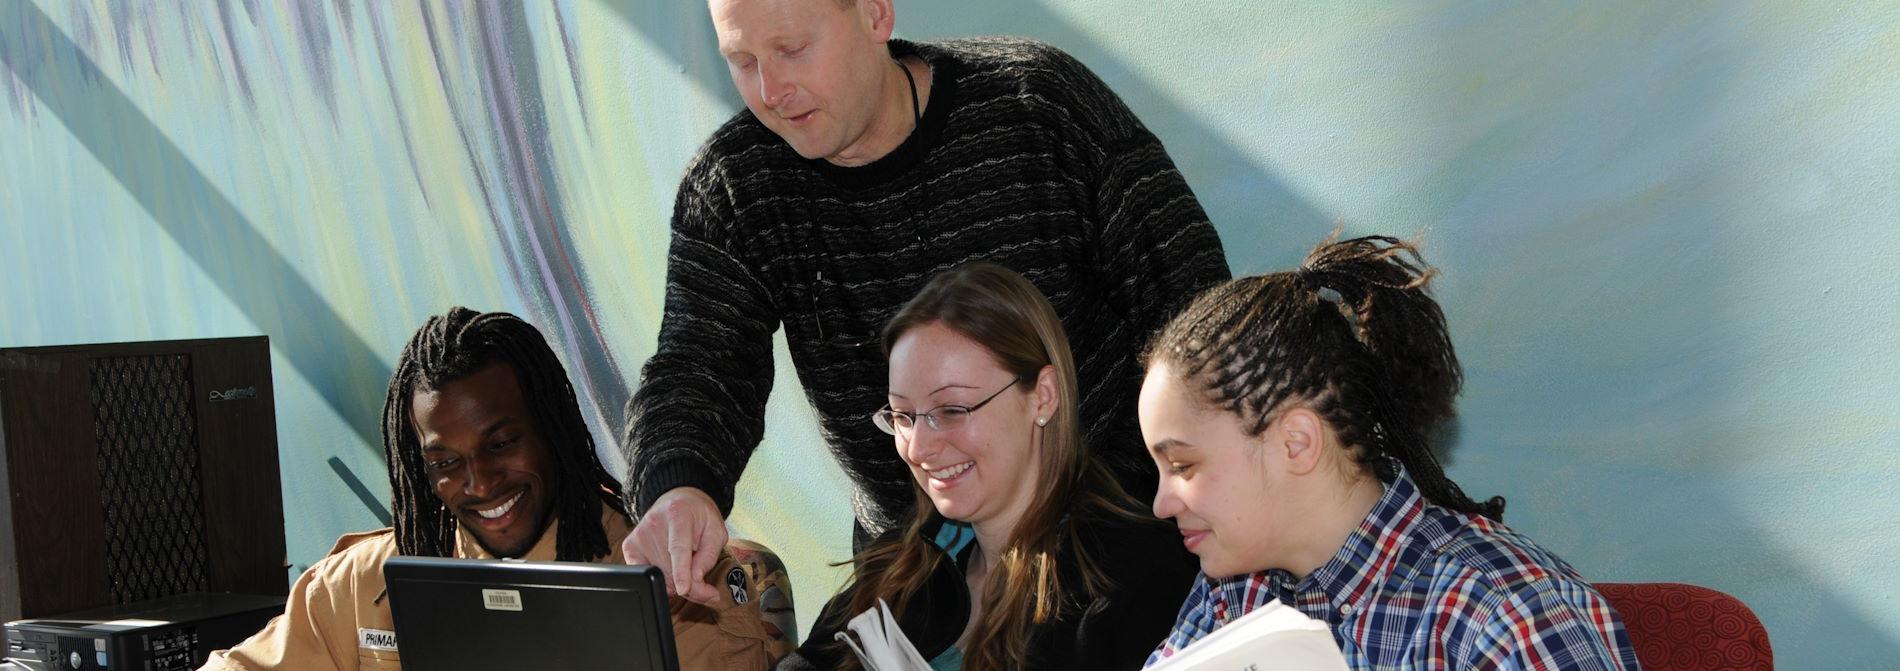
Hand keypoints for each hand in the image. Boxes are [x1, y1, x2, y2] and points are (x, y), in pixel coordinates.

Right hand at [622, 487, 726, 604]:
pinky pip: (646, 574)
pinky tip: (668, 565)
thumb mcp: (716, 532)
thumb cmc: (699, 517)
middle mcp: (654, 523)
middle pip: (669, 568)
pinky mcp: (629, 546)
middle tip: (700, 581)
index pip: (678, 548)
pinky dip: (660, 577)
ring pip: (658, 575)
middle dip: (688, 584)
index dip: (682, 572)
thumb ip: (709, 557)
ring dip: (674, 581)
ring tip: (683, 565)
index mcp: (678, 514)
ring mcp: (639, 535)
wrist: (678, 502)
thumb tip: (696, 579)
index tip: (683, 589)